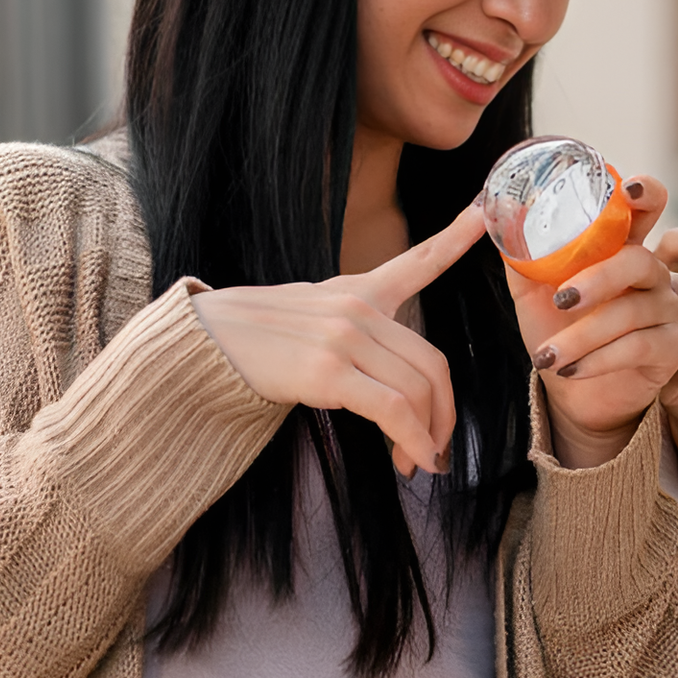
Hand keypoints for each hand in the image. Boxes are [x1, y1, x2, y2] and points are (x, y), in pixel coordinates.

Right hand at [192, 202, 485, 476]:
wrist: (197, 348)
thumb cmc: (251, 344)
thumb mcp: (308, 319)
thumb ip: (353, 334)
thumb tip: (393, 388)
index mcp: (355, 291)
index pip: (416, 262)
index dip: (454, 239)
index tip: (481, 214)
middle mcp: (356, 308)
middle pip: (432, 364)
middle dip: (444, 413)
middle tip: (437, 449)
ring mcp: (343, 336)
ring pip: (417, 392)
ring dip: (426, 438)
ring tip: (417, 464)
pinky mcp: (328, 371)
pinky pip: (393, 411)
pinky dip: (412, 441)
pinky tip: (413, 463)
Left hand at [504, 175, 677, 468]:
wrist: (571, 387)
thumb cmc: (556, 330)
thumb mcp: (533, 291)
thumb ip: (523, 255)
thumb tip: (497, 215)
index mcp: (621, 247)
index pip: (647, 208)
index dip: (647, 193)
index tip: (631, 189)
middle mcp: (651, 273)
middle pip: (639, 261)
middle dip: (600, 279)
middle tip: (561, 300)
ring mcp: (665, 309)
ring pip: (630, 313)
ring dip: (583, 336)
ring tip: (547, 356)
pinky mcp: (671, 347)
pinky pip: (639, 346)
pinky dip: (599, 359)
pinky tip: (570, 369)